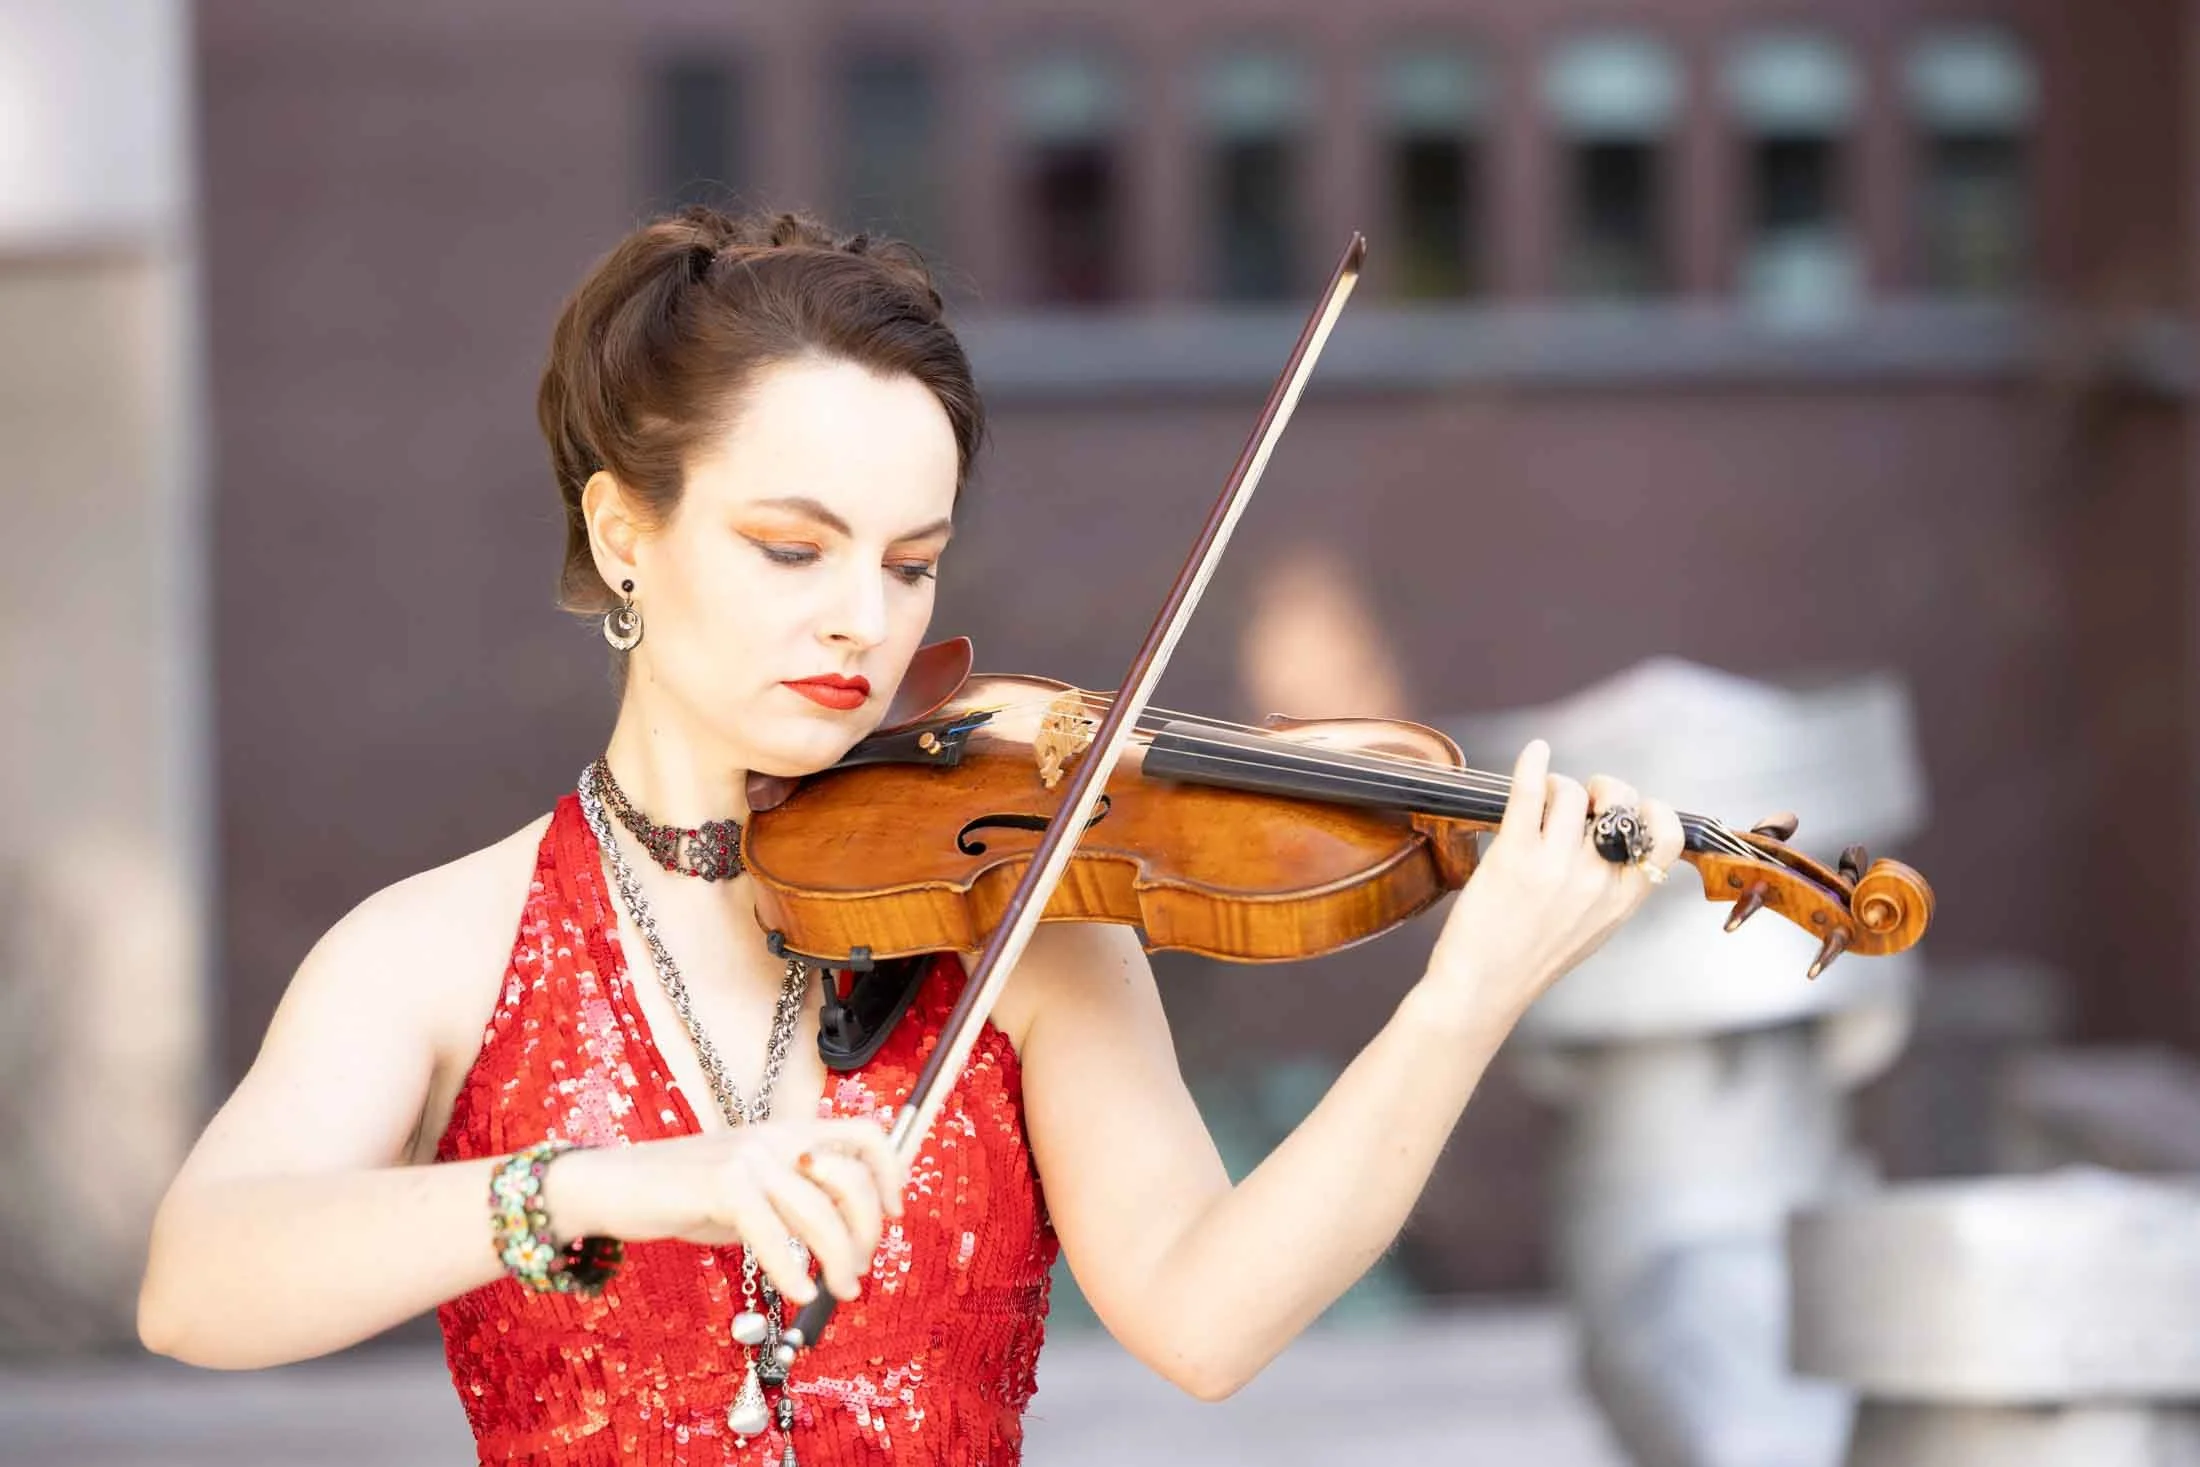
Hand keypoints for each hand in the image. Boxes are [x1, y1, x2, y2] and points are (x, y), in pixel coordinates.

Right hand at [547, 1117, 904, 1303]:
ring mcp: (749, 1159)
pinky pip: (774, 1233)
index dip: (891, 1173)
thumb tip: (841, 1238)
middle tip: (859, 1269)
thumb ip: (793, 1201)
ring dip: (840, 1260)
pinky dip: (793, 1269)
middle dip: (867, 1232)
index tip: (895, 1214)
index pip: (865, 1134)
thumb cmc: (684, 1193)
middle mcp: (776, 1138)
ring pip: (820, 1212)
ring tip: (840, 1291)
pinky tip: (800, 1292)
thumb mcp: (752, 1188)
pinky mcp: (723, 1186)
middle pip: (852, 1180)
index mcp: (788, 1133)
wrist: (614, 1185)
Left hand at [1422, 738, 1681, 1027]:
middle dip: (1602, 789)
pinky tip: (1536, 752)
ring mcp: (1555, 865)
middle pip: (1615, 803)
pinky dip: (1534, 763)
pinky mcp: (1514, 855)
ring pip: (1570, 792)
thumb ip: (1610, 888)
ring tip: (1542, 801)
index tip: (1634, 808)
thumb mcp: (1592, 930)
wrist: (1483, 988)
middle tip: (1581, 798)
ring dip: (1558, 786)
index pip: (1666, 838)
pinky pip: (1530, 792)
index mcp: (1621, 900)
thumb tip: (1614, 841)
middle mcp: (1595, 879)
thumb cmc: (1530, 960)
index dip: (1654, 811)